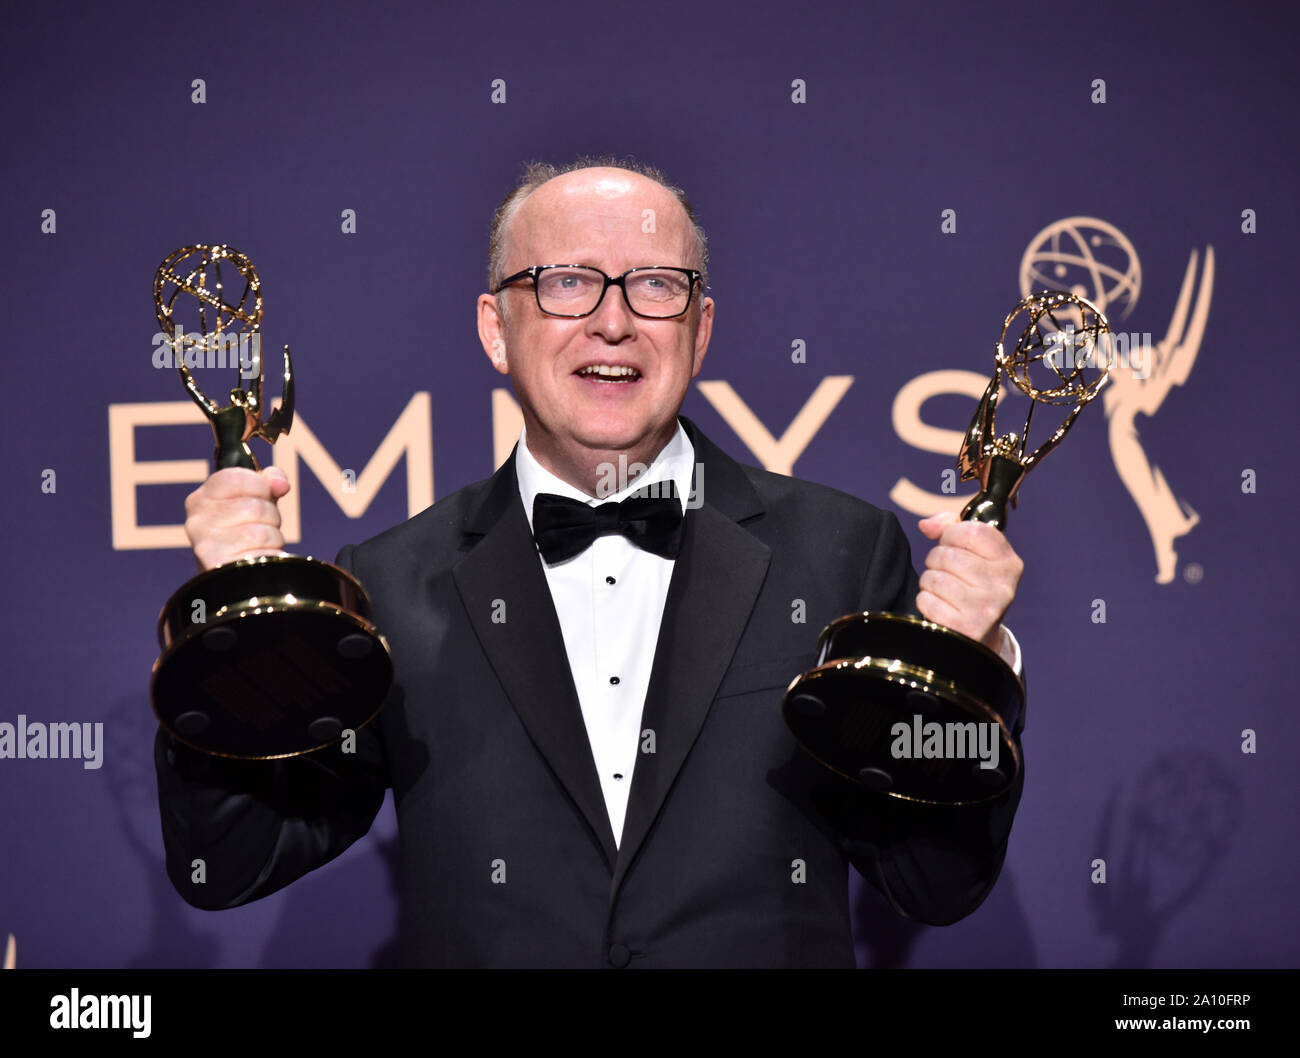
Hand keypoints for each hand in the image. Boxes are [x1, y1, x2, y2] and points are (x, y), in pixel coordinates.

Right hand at [184, 466, 291, 570]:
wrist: (233, 578)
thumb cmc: (245, 534)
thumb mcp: (254, 501)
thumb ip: (267, 482)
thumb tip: (280, 483)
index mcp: (201, 499)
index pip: (236, 477)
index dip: (260, 486)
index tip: (263, 496)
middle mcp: (198, 520)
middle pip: (256, 506)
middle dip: (270, 517)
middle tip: (260, 529)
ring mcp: (206, 545)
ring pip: (262, 531)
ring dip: (272, 538)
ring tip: (258, 545)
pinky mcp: (219, 567)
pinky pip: (262, 553)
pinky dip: (269, 556)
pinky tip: (257, 559)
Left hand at [916, 510, 1022, 654]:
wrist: (979, 632)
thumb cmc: (972, 582)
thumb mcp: (973, 552)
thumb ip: (950, 527)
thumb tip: (927, 525)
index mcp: (1009, 562)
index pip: (974, 531)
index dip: (952, 533)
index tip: (950, 541)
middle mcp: (1002, 586)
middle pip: (948, 555)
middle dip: (936, 559)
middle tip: (945, 570)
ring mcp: (985, 608)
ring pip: (934, 578)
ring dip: (929, 581)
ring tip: (942, 588)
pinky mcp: (965, 627)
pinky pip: (927, 601)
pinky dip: (925, 600)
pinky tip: (940, 604)